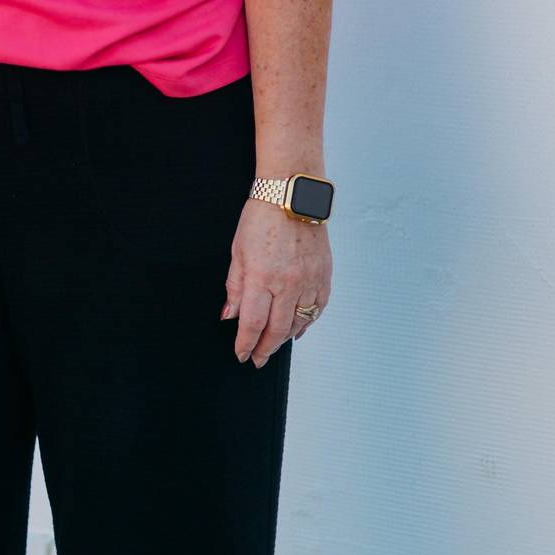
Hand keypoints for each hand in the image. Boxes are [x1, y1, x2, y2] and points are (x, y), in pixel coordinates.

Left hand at [221, 198, 331, 365]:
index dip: (246, 344)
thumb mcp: (237, 252)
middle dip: (265, 348)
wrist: (291, 195)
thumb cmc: (261, 218)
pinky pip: (318, 308)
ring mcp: (309, 280)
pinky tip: (298, 328)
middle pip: (277, 329)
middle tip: (258, 358)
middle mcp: (287, 283)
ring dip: (285, 338)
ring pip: (299, 322)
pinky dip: (308, 322)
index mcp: (261, 278)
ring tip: (274, 345)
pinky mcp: (324, 274)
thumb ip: (235, 287)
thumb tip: (230, 315)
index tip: (241, 354)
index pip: (252, 324)